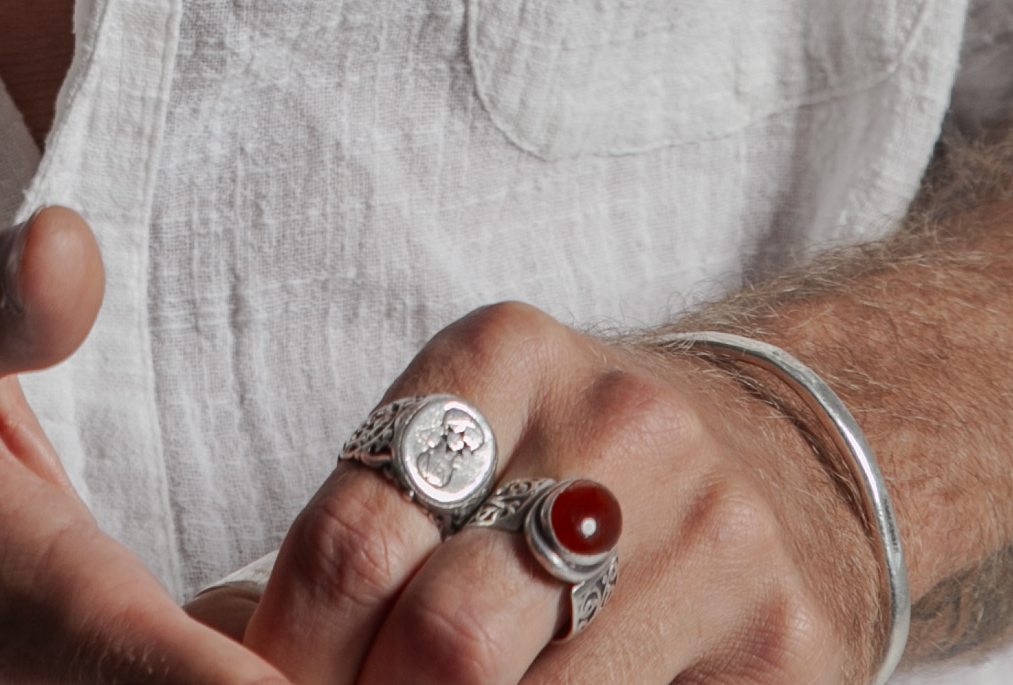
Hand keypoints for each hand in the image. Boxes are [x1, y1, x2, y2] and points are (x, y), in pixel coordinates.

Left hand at [182, 304, 884, 684]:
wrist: (794, 461)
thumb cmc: (579, 469)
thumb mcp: (473, 439)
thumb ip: (370, 527)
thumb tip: (218, 647)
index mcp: (506, 357)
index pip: (352, 539)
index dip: (289, 657)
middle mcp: (620, 433)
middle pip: (447, 641)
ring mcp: (715, 542)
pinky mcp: (789, 649)